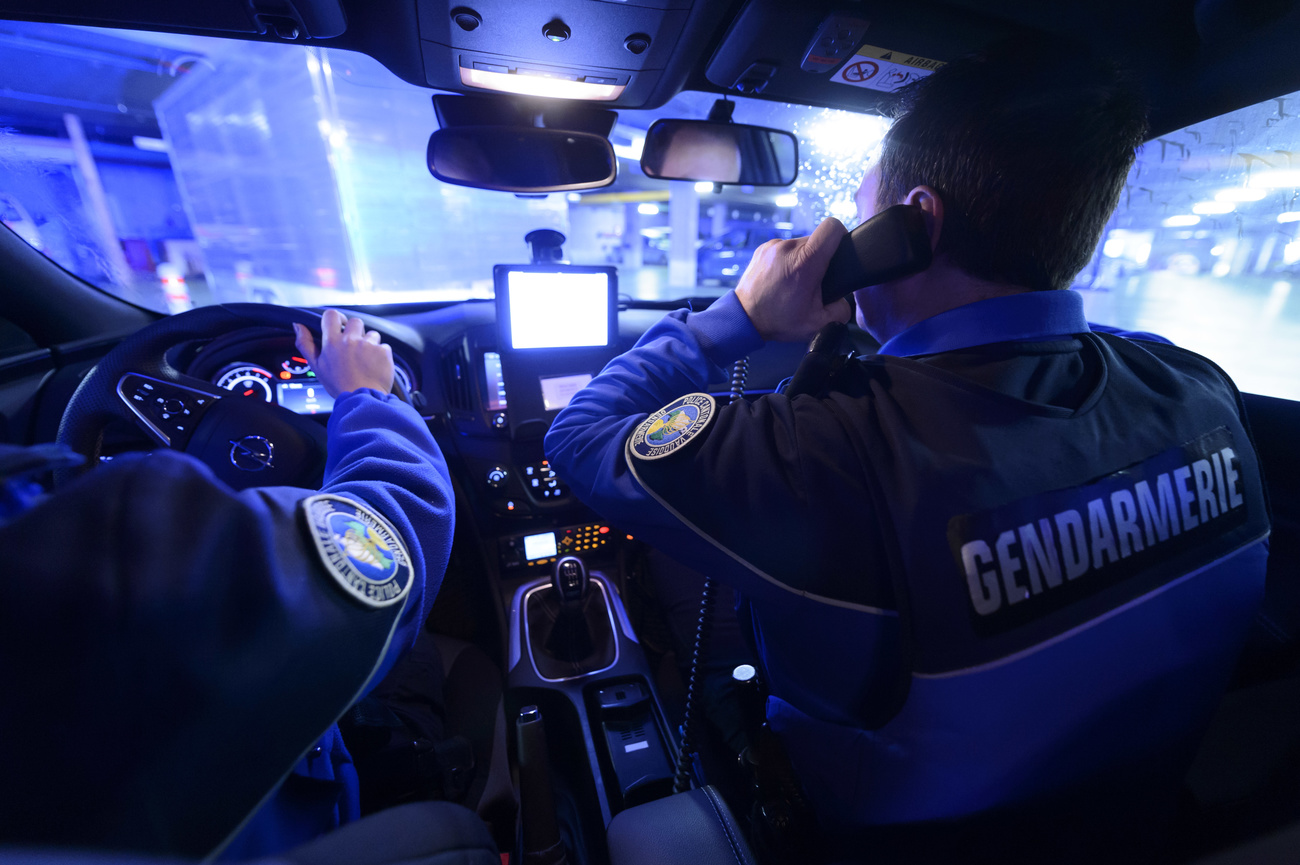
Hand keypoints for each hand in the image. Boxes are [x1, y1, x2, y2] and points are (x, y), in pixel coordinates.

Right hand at [293, 309, 393, 398]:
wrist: (362, 399)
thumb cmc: (339, 385)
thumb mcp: (316, 366)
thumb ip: (305, 344)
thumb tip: (298, 325)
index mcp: (332, 342)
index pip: (331, 315)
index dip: (337, 318)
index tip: (340, 325)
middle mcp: (350, 340)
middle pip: (355, 322)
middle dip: (356, 332)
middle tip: (354, 348)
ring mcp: (368, 345)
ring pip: (371, 334)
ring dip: (370, 343)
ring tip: (365, 360)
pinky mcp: (383, 351)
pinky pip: (383, 346)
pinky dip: (381, 354)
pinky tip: (375, 366)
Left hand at [734, 217, 852, 342]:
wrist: (745, 319)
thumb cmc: (778, 320)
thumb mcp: (817, 323)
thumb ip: (840, 310)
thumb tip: (843, 301)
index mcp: (805, 261)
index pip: (831, 227)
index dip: (840, 235)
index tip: (839, 249)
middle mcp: (788, 248)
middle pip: (816, 239)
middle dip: (819, 257)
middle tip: (814, 279)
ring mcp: (773, 246)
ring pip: (800, 244)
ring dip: (802, 258)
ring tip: (796, 281)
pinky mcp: (763, 248)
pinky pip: (784, 248)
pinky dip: (787, 260)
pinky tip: (783, 277)